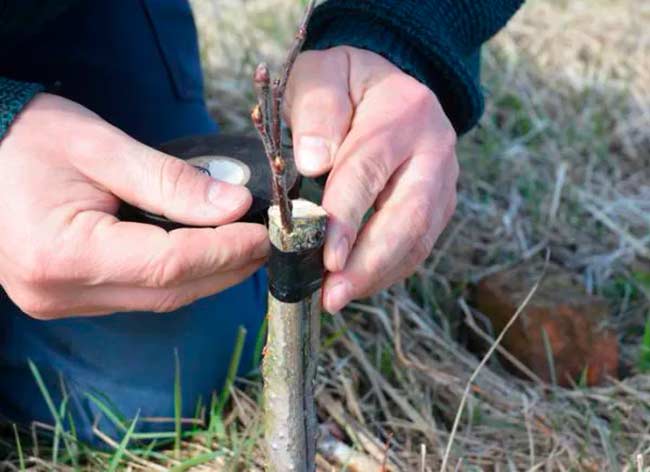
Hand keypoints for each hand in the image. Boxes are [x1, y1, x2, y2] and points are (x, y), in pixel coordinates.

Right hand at [0, 93, 267, 318]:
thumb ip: (172, 181)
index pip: (170, 264)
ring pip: (159, 299)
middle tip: (266, 242)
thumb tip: (235, 205)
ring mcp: (61, 301)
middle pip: (170, 291)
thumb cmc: (24, 138)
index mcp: (64, 254)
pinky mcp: (66, 297)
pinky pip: (138, 295)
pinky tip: (202, 253)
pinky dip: (177, 277)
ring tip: (244, 246)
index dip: (226, 250)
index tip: (264, 232)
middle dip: (226, 267)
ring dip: (207, 275)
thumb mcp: (102, 148)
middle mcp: (60, 292)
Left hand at [286, 47, 458, 312]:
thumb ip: (316, 109)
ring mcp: (443, 180)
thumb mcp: (321, 74)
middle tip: (334, 296)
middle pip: (409, 215)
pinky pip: (418, 245)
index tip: (326, 256)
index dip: (347, 217)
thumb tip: (315, 162)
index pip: (370, 170)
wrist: (388, 83)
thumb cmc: (345, 82)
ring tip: (338, 298)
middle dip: (370, 262)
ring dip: (379, 274)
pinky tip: (357, 284)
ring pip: (419, 238)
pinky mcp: (439, 203)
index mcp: (403, 111)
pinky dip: (388, 270)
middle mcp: (434, 149)